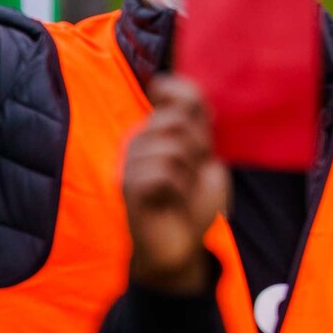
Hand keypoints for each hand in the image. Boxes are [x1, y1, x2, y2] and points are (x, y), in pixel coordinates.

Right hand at [121, 77, 228, 295]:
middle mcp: (140, 138)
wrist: (181, 245)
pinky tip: (172, 199)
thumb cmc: (194, 202)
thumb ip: (197, 124)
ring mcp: (129, 161)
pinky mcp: (127, 184)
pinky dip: (178, 188)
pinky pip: (162, 171)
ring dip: (189, 172)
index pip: (173, 89)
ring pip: (172, 147)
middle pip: (178, 118)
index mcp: (159, 128)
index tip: (201, 137)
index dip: (192, 102)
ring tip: (182, 189)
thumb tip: (178, 88)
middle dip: (198, 148)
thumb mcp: (206, 157)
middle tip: (193, 173)